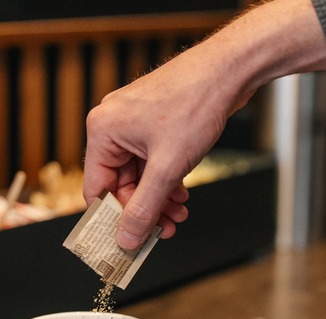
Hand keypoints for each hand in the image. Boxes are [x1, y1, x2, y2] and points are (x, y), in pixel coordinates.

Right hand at [83, 0, 325, 250]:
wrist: (228, 70)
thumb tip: (126, 239)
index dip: (112, 219)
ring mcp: (132, 122)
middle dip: (144, 208)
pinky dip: (165, 179)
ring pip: (138, 174)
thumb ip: (144, 207)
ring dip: (158, 197)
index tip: (127, 240)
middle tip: (164, 229)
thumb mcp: (167, 167)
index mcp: (103, 131)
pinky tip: (181, 192)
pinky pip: (150, 160)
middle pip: (119, 184)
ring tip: (178, 213)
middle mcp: (112, 125)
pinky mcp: (152, 122)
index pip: (96, 189)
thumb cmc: (195, 103)